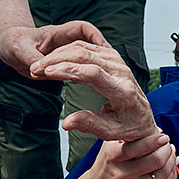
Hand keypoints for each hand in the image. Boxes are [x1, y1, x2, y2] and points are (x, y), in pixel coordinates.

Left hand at [0, 21, 109, 77]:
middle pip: (90, 46)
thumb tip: (37, 69)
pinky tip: (96, 90)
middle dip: (102, 57)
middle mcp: (66, 43)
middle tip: (112, 72)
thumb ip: (30, 59)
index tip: (104, 50)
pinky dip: (88, 78)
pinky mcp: (65, 67)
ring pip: (88, 59)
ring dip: (97, 68)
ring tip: (109, 81)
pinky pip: (81, 70)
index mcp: (58, 34)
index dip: (96, 37)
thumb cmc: (13, 43)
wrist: (8, 49)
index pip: (83, 29)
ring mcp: (66, 55)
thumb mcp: (19, 50)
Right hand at [32, 42, 156, 141]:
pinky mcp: (113, 56)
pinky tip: (53, 60)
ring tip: (40, 66)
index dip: (68, 70)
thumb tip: (66, 123)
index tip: (47, 73)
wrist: (143, 117)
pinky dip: (67, 50)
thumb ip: (89, 125)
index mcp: (123, 92)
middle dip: (57, 60)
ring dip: (59, 54)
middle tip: (35, 69)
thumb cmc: (127, 127)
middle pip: (86, 56)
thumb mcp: (110, 132)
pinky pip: (87, 46)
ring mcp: (118, 62)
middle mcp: (123, 73)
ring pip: (84, 48)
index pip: (93, 73)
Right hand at [83, 133, 178, 178]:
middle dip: (167, 150)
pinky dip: (171, 172)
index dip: (153, 141)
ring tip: (171, 152)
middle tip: (168, 144)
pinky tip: (172, 163)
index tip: (164, 136)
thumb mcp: (109, 146)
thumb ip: (127, 135)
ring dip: (171, 160)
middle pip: (154, 161)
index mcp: (113, 157)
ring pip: (162, 174)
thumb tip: (153, 126)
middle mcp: (121, 174)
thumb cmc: (106, 163)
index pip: (135, 148)